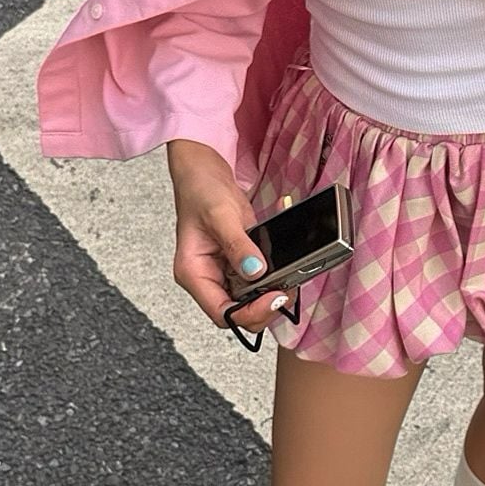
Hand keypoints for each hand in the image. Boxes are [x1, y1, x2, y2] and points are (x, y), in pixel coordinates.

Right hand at [167, 140, 289, 334]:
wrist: (204, 172)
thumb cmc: (201, 191)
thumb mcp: (222, 216)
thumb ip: (238, 246)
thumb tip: (256, 272)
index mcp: (194, 274)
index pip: (222, 313)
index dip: (249, 313)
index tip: (273, 297)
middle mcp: (207, 278)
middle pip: (238, 312)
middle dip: (265, 305)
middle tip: (287, 289)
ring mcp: (223, 272)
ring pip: (251, 299)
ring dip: (272, 291)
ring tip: (290, 276)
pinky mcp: (238, 263)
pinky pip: (258, 279)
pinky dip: (274, 275)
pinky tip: (286, 264)